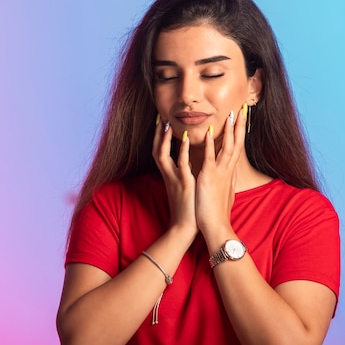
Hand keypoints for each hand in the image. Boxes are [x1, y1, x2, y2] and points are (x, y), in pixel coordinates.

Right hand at [152, 117, 197, 234]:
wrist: (187, 227)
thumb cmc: (188, 208)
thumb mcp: (183, 187)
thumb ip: (183, 174)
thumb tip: (187, 163)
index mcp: (169, 175)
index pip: (160, 152)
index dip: (159, 137)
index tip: (161, 122)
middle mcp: (168, 175)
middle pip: (156, 149)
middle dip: (157, 134)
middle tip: (159, 117)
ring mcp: (175, 178)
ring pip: (162, 154)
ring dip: (164, 138)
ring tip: (167, 122)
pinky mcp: (184, 183)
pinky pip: (181, 164)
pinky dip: (182, 150)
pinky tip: (185, 137)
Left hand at [195, 108, 246, 233]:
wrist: (216, 227)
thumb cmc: (218, 212)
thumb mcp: (225, 193)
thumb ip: (227, 181)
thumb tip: (231, 174)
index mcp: (229, 173)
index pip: (237, 148)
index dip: (239, 133)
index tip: (241, 119)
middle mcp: (227, 171)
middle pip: (237, 143)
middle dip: (239, 126)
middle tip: (242, 109)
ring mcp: (220, 174)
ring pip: (228, 147)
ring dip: (230, 130)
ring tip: (232, 114)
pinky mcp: (209, 178)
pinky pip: (210, 158)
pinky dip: (212, 144)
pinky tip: (211, 132)